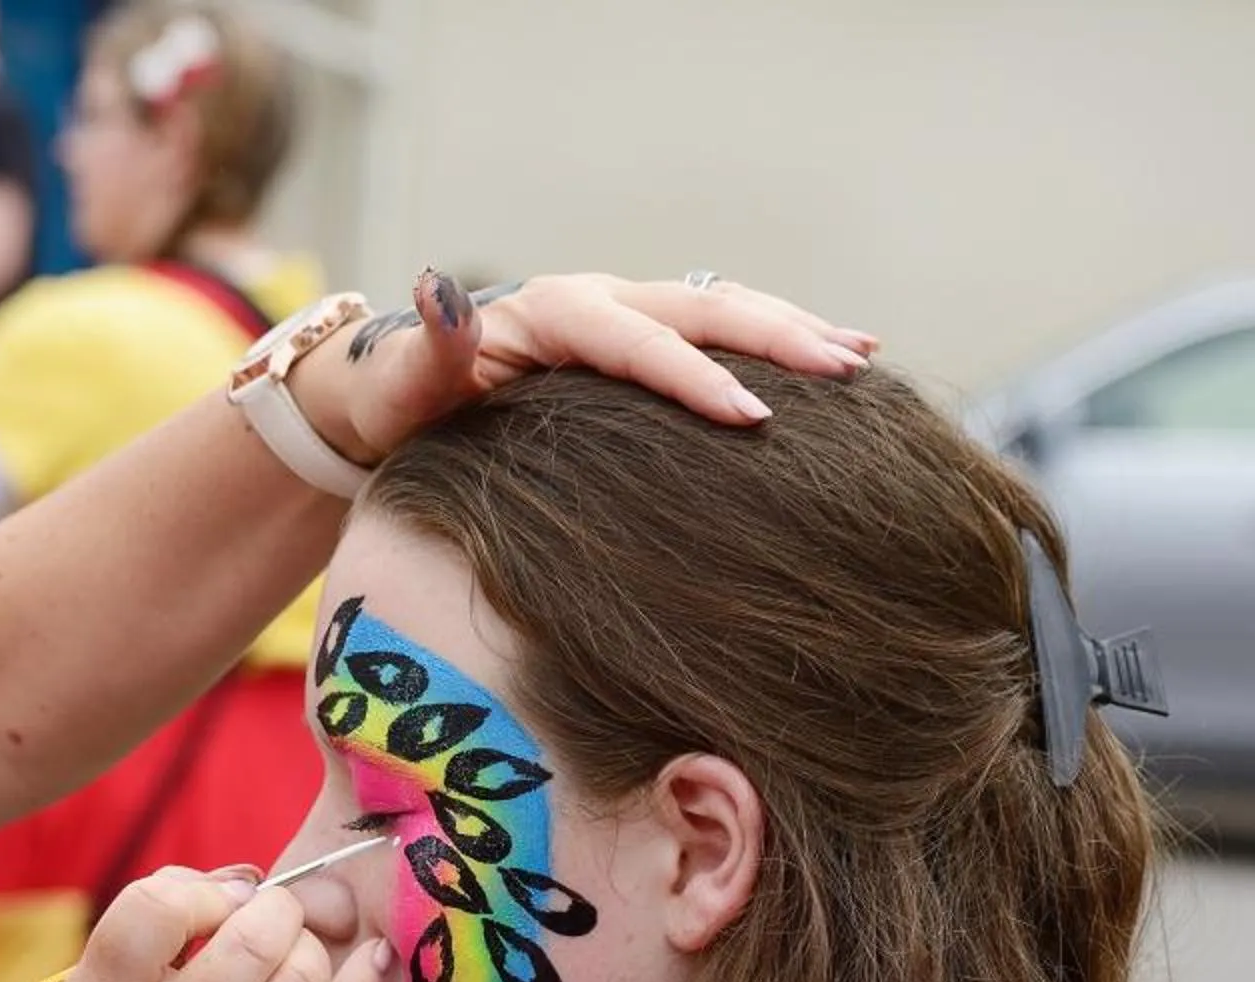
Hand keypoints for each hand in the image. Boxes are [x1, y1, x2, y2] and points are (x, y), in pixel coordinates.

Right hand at [38, 867, 386, 981]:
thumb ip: (159, 930)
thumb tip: (250, 882)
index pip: (157, 906)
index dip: (200, 890)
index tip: (214, 907)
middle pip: (250, 938)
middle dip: (275, 911)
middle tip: (270, 920)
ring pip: (302, 975)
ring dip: (308, 947)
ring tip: (292, 954)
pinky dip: (356, 980)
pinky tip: (366, 961)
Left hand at [301, 268, 880, 467]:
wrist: (393, 390)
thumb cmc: (397, 402)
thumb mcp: (400, 384)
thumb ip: (429, 347)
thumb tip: (441, 291)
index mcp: (555, 313)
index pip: (641, 343)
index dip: (698, 376)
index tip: (753, 417)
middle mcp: (599, 301)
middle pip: (703, 310)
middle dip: (777, 338)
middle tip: (847, 370)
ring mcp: (623, 315)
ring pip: (722, 311)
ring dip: (791, 330)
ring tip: (862, 356)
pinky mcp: (636, 339)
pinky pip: (716, 331)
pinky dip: (774, 341)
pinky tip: (835, 361)